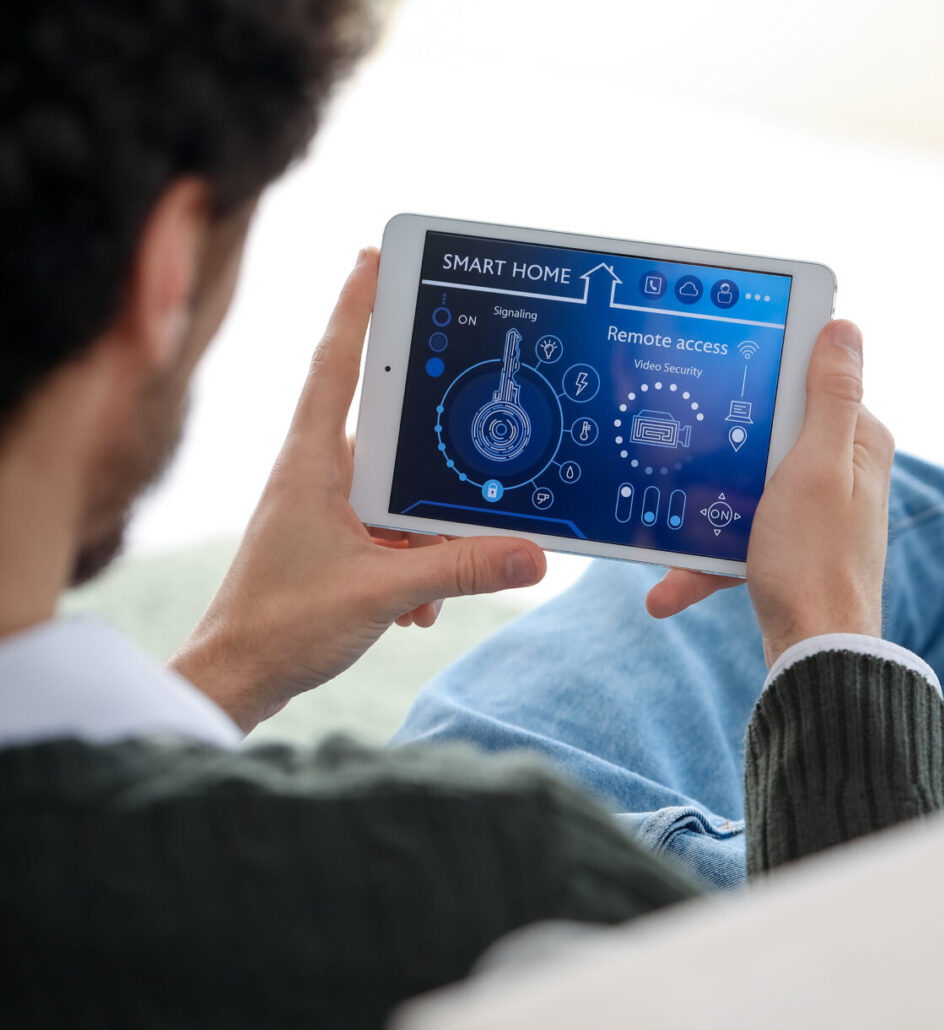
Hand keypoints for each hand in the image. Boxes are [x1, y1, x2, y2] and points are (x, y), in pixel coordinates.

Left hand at [170, 250, 545, 730]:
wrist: (235, 681)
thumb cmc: (278, 628)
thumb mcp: (380, 594)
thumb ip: (460, 569)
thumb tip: (531, 556)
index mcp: (310, 463)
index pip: (336, 365)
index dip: (356, 308)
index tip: (372, 257)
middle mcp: (316, 476)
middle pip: (387, 429)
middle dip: (430, 450)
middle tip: (466, 423)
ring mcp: (325, 510)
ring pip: (399, 494)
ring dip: (428, 533)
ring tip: (430, 582)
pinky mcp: (335, 545)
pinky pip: (394, 534)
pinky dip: (417, 563)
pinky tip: (421, 604)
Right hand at [646, 320, 893, 667]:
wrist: (814, 655)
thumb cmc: (816, 562)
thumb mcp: (816, 465)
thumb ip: (829, 395)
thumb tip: (844, 327)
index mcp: (857, 441)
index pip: (809, 379)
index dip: (762, 371)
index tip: (719, 366)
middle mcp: (840, 470)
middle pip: (765, 433)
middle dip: (717, 455)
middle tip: (681, 459)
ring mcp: (813, 510)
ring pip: (743, 488)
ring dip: (699, 517)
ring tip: (663, 539)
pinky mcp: (789, 547)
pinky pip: (738, 535)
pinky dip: (705, 559)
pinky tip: (669, 587)